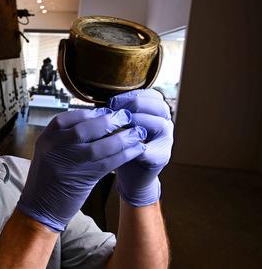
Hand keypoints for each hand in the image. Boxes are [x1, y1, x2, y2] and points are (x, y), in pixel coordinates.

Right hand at [17, 108, 146, 231]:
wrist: (38, 208)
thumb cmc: (46, 179)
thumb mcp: (48, 153)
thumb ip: (65, 138)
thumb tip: (95, 121)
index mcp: (45, 139)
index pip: (67, 118)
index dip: (90, 113)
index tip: (106, 111)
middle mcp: (54, 149)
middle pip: (84, 129)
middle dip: (109, 122)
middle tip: (126, 116)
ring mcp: (67, 164)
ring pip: (98, 147)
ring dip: (122, 139)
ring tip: (137, 133)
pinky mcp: (82, 180)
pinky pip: (107, 164)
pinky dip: (124, 156)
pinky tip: (136, 150)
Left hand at [109, 89, 173, 206]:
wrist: (131, 174)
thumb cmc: (122, 146)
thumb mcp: (119, 126)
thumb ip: (117, 113)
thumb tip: (102, 103)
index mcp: (155, 112)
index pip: (152, 95)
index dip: (131, 95)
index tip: (112, 102)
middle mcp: (165, 122)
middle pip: (159, 105)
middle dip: (135, 105)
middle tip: (115, 112)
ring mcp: (166, 140)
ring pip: (159, 124)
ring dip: (138, 123)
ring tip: (120, 127)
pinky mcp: (162, 157)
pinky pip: (152, 149)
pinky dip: (136, 147)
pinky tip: (122, 147)